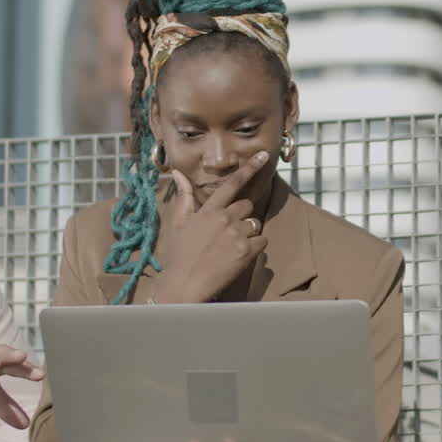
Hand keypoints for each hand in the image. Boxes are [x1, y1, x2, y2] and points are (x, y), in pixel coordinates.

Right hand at [151, 152, 269, 303]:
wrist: (184, 285)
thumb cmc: (179, 255)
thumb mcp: (178, 223)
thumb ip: (184, 196)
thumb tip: (177, 173)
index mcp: (209, 210)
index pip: (232, 183)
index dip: (249, 168)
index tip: (263, 156)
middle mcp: (225, 219)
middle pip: (246, 206)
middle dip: (240, 216)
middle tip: (226, 233)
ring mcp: (237, 235)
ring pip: (254, 224)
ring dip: (247, 233)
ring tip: (229, 247)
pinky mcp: (246, 252)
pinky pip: (262, 242)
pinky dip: (254, 248)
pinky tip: (238, 256)